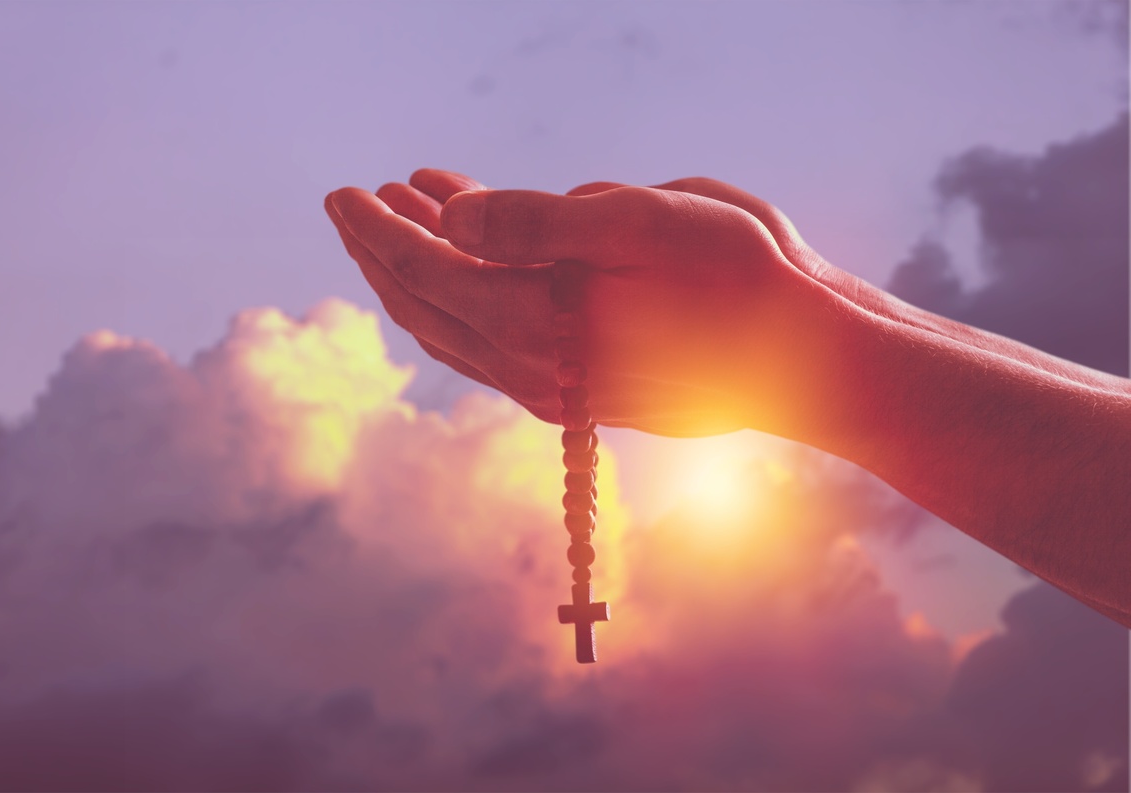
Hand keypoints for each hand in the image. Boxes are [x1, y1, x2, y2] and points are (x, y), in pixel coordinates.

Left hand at [325, 171, 856, 438]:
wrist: (808, 365)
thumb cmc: (741, 279)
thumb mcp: (643, 220)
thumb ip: (536, 220)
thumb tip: (450, 218)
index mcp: (539, 322)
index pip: (430, 272)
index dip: (379, 230)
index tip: (343, 193)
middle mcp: (534, 370)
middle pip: (430, 310)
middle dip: (386, 254)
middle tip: (357, 205)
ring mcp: (557, 391)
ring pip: (459, 335)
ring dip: (424, 279)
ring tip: (405, 222)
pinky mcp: (582, 396)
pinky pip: (496, 349)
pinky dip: (470, 303)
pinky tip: (475, 270)